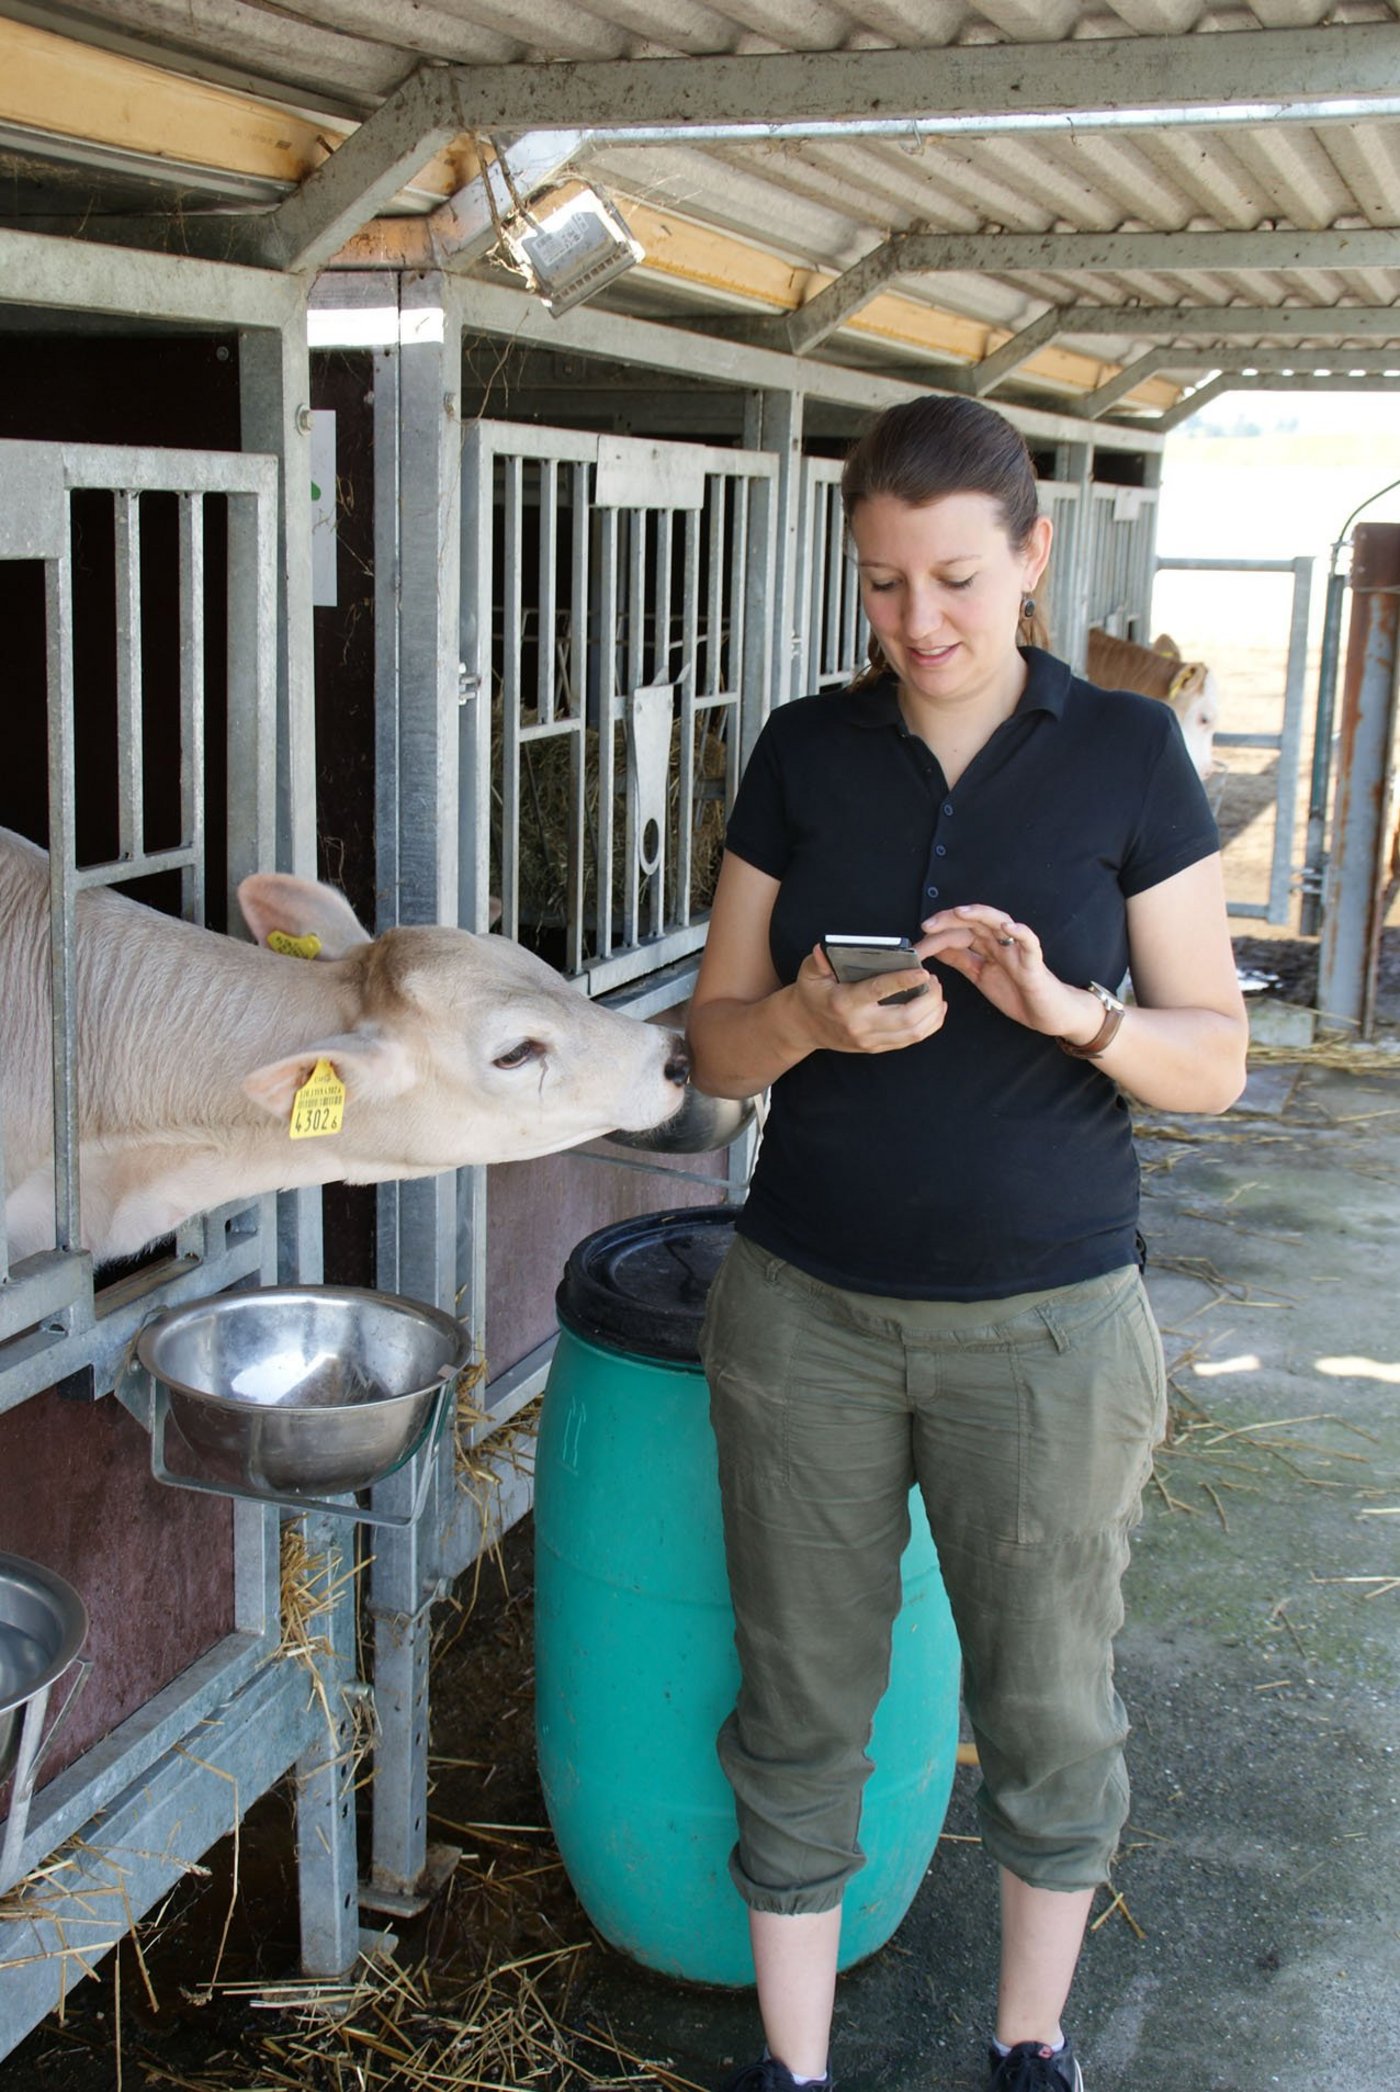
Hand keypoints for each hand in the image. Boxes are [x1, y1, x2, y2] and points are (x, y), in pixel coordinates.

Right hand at [795, 943, 947, 1054]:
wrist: (805, 1027)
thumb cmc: (812, 994)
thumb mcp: (809, 973)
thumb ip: (819, 960)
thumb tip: (825, 948)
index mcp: (845, 1002)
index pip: (878, 991)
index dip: (903, 981)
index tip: (924, 972)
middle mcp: (860, 1024)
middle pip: (906, 1017)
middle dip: (929, 998)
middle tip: (935, 980)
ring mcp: (870, 1040)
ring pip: (913, 1032)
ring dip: (933, 1013)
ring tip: (937, 992)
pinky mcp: (877, 1047)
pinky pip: (910, 1040)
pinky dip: (929, 1025)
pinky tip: (936, 1009)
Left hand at [914, 905, 1095, 1041]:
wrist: (1050, 1014)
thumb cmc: (1019, 993)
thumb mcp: (981, 976)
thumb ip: (961, 960)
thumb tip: (936, 948)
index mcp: (987, 947)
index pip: (960, 931)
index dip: (939, 933)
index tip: (917, 942)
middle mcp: (1002, 943)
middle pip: (975, 921)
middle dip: (950, 920)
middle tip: (927, 926)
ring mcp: (1019, 950)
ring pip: (1000, 922)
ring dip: (980, 915)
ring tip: (961, 913)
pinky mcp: (1035, 963)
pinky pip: (1030, 943)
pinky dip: (1021, 932)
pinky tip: (1008, 928)